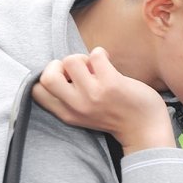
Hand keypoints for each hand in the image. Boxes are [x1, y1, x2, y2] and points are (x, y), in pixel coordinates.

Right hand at [33, 47, 175, 154]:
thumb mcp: (84, 114)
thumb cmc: (115, 115)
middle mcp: (77, 106)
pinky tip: (109, 63)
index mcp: (67, 114)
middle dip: (60, 65)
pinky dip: (101, 53)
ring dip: (83, 57)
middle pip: (47, 76)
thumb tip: (62, 66)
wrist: (145, 129)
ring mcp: (93, 95)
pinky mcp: (111, 84)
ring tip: (96, 67)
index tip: (67, 78)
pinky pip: (95, 54)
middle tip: (78, 71)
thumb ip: (70, 98)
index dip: (48, 77)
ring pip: (71, 60)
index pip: (36, 91)